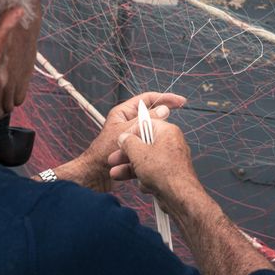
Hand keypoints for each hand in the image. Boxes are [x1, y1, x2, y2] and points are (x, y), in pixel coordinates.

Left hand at [55, 92, 185, 191]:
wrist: (94, 175)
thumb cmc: (102, 153)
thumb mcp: (127, 132)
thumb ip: (145, 120)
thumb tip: (163, 110)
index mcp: (123, 113)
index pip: (147, 99)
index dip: (164, 98)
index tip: (180, 101)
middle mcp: (127, 124)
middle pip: (150, 118)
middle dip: (160, 124)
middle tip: (172, 128)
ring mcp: (131, 138)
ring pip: (150, 135)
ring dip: (154, 141)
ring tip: (161, 147)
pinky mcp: (133, 150)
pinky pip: (146, 148)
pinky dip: (149, 152)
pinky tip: (154, 158)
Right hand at [108, 119, 202, 213]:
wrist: (179, 196)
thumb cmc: (165, 172)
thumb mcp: (138, 153)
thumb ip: (128, 142)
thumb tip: (124, 138)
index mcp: (167, 132)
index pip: (146, 124)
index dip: (130, 133)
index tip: (121, 140)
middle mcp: (171, 144)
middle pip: (144, 144)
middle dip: (127, 154)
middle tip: (115, 158)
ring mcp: (170, 160)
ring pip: (146, 160)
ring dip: (130, 168)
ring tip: (117, 173)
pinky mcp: (169, 174)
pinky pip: (152, 172)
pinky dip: (145, 178)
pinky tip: (143, 184)